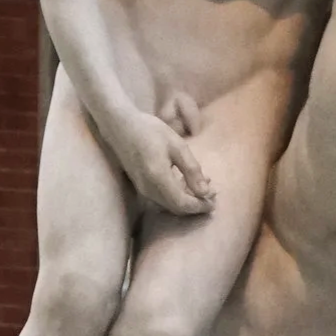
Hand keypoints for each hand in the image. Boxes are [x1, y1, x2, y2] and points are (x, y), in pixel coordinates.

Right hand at [113, 101, 214, 216]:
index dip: (200, 206)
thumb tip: (206, 192)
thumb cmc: (150, 131)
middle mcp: (149, 189)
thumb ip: (192, 170)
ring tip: (203, 184)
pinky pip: (163, 198)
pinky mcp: (141, 186)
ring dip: (188, 199)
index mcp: (159, 179)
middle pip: (177, 208)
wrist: (121, 127)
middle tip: (212, 192)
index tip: (215, 201)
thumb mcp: (177, 146)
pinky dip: (177, 195)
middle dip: (196, 204)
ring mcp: (143, 190)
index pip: (183, 204)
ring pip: (170, 205)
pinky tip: (186, 181)